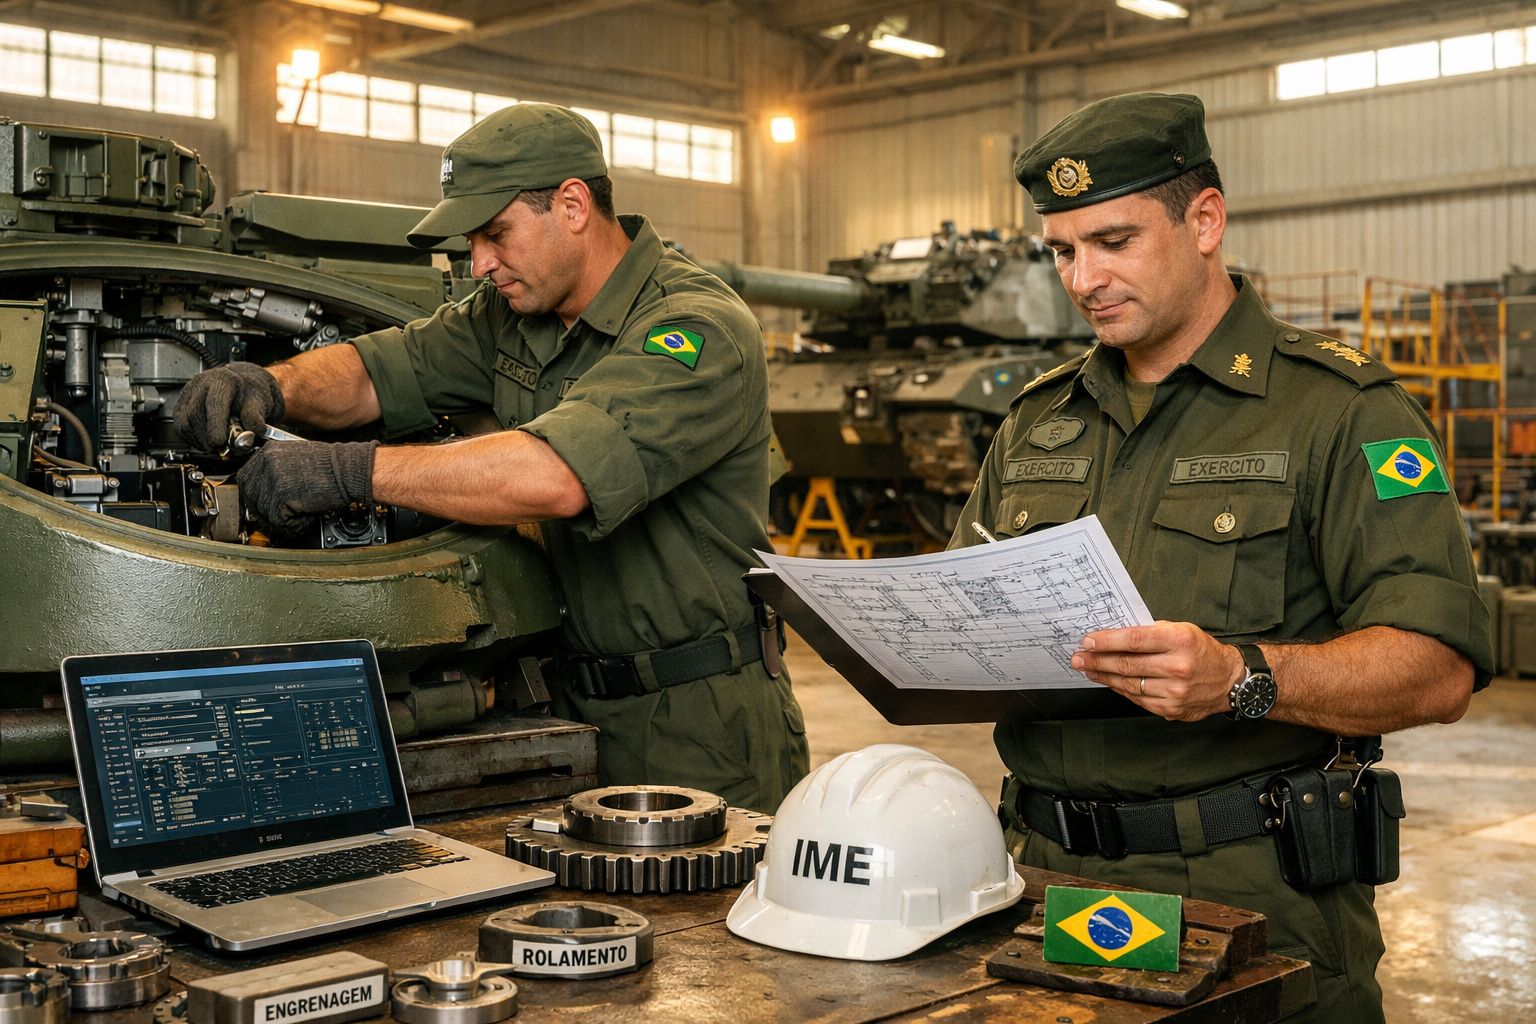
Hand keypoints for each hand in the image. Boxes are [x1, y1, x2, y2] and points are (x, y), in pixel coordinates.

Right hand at [174, 362, 285, 450]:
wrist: (241, 389)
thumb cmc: (249, 395)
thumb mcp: (258, 402)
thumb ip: (255, 416)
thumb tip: (255, 430)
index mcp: (223, 380)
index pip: (215, 402)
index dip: (215, 424)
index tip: (219, 442)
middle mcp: (201, 383)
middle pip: (194, 413)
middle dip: (206, 436)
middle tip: (220, 449)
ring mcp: (188, 394)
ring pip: (183, 422)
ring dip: (198, 440)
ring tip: (215, 447)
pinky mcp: (180, 405)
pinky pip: (179, 427)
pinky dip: (191, 439)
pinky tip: (205, 442)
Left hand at [235, 440, 376, 534]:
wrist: (349, 470)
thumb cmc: (332, 466)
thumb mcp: (296, 458)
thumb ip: (274, 470)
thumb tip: (263, 490)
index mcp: (268, 452)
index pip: (245, 479)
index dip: (256, 496)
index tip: (267, 505)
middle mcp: (266, 463)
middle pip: (250, 496)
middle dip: (265, 511)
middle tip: (283, 516)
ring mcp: (273, 479)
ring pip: (263, 511)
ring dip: (281, 519)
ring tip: (299, 516)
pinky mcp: (282, 496)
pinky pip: (279, 521)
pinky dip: (294, 525)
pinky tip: (307, 517)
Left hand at [1070, 621, 1245, 721]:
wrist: (1230, 680)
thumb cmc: (1202, 650)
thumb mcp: (1182, 630)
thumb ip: (1151, 633)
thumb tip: (1115, 636)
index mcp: (1180, 641)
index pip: (1134, 640)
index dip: (1107, 641)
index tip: (1088, 641)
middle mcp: (1177, 667)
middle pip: (1127, 664)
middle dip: (1097, 660)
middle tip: (1077, 657)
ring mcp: (1174, 691)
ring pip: (1129, 683)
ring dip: (1104, 676)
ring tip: (1087, 668)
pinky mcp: (1171, 708)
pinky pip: (1137, 698)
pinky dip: (1120, 689)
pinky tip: (1109, 681)